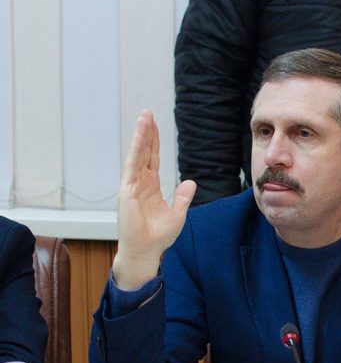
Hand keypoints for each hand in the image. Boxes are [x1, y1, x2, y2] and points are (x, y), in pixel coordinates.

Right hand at [112, 110, 195, 289]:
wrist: (147, 250)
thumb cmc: (159, 236)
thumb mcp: (177, 214)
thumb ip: (182, 197)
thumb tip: (189, 182)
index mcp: (151, 186)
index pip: (152, 159)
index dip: (153, 141)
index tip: (154, 124)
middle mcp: (140, 182)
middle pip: (144, 152)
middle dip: (146, 132)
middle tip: (148, 112)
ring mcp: (132, 185)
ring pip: (137, 155)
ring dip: (140, 136)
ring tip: (144, 117)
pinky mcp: (128, 191)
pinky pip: (133, 167)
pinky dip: (136, 151)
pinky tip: (140, 137)